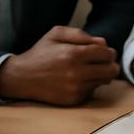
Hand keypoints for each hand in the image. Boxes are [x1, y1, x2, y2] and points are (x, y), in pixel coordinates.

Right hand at [0, 26, 119, 104]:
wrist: (22, 77)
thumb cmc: (41, 53)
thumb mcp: (56, 33)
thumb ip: (81, 34)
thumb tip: (103, 43)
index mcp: (74, 54)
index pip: (107, 54)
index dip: (109, 52)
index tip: (105, 52)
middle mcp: (77, 73)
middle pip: (111, 70)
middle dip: (111, 64)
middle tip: (104, 62)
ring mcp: (76, 88)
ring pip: (104, 81)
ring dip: (101, 75)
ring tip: (91, 70)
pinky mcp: (74, 99)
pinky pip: (93, 91)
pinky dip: (90, 85)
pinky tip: (79, 79)